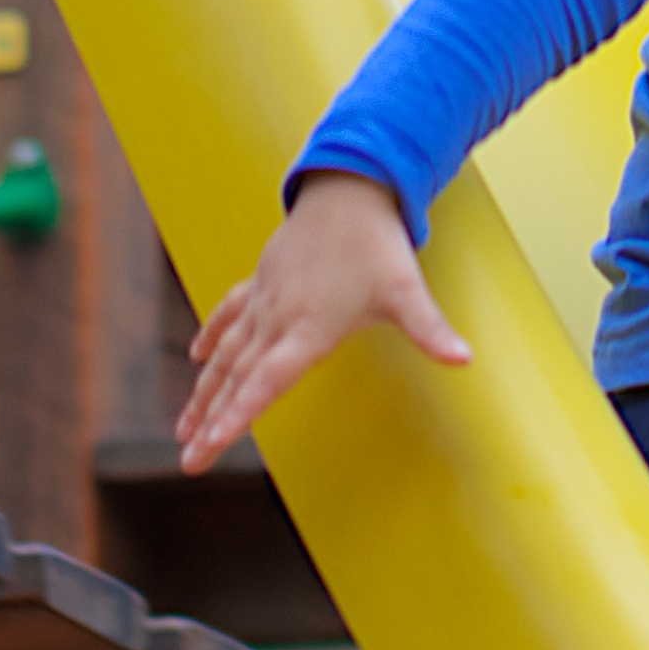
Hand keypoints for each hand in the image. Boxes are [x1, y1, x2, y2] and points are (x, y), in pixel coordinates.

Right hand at [176, 170, 471, 470]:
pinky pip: (229, 314)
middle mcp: (278, 318)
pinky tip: (198, 359)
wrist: (349, 187)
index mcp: (309, 328)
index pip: (266, 382)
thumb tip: (465, 359)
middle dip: (209, 421)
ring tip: (183, 428)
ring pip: (226, 354)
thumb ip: (430, 330)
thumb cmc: (378, 244)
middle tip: (189, 462)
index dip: (237, 414)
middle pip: (236, 378)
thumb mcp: (407, 290)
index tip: (211, 443)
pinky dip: (212, 337)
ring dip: (203, 393)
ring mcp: (266, 299)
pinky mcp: (262, 281)